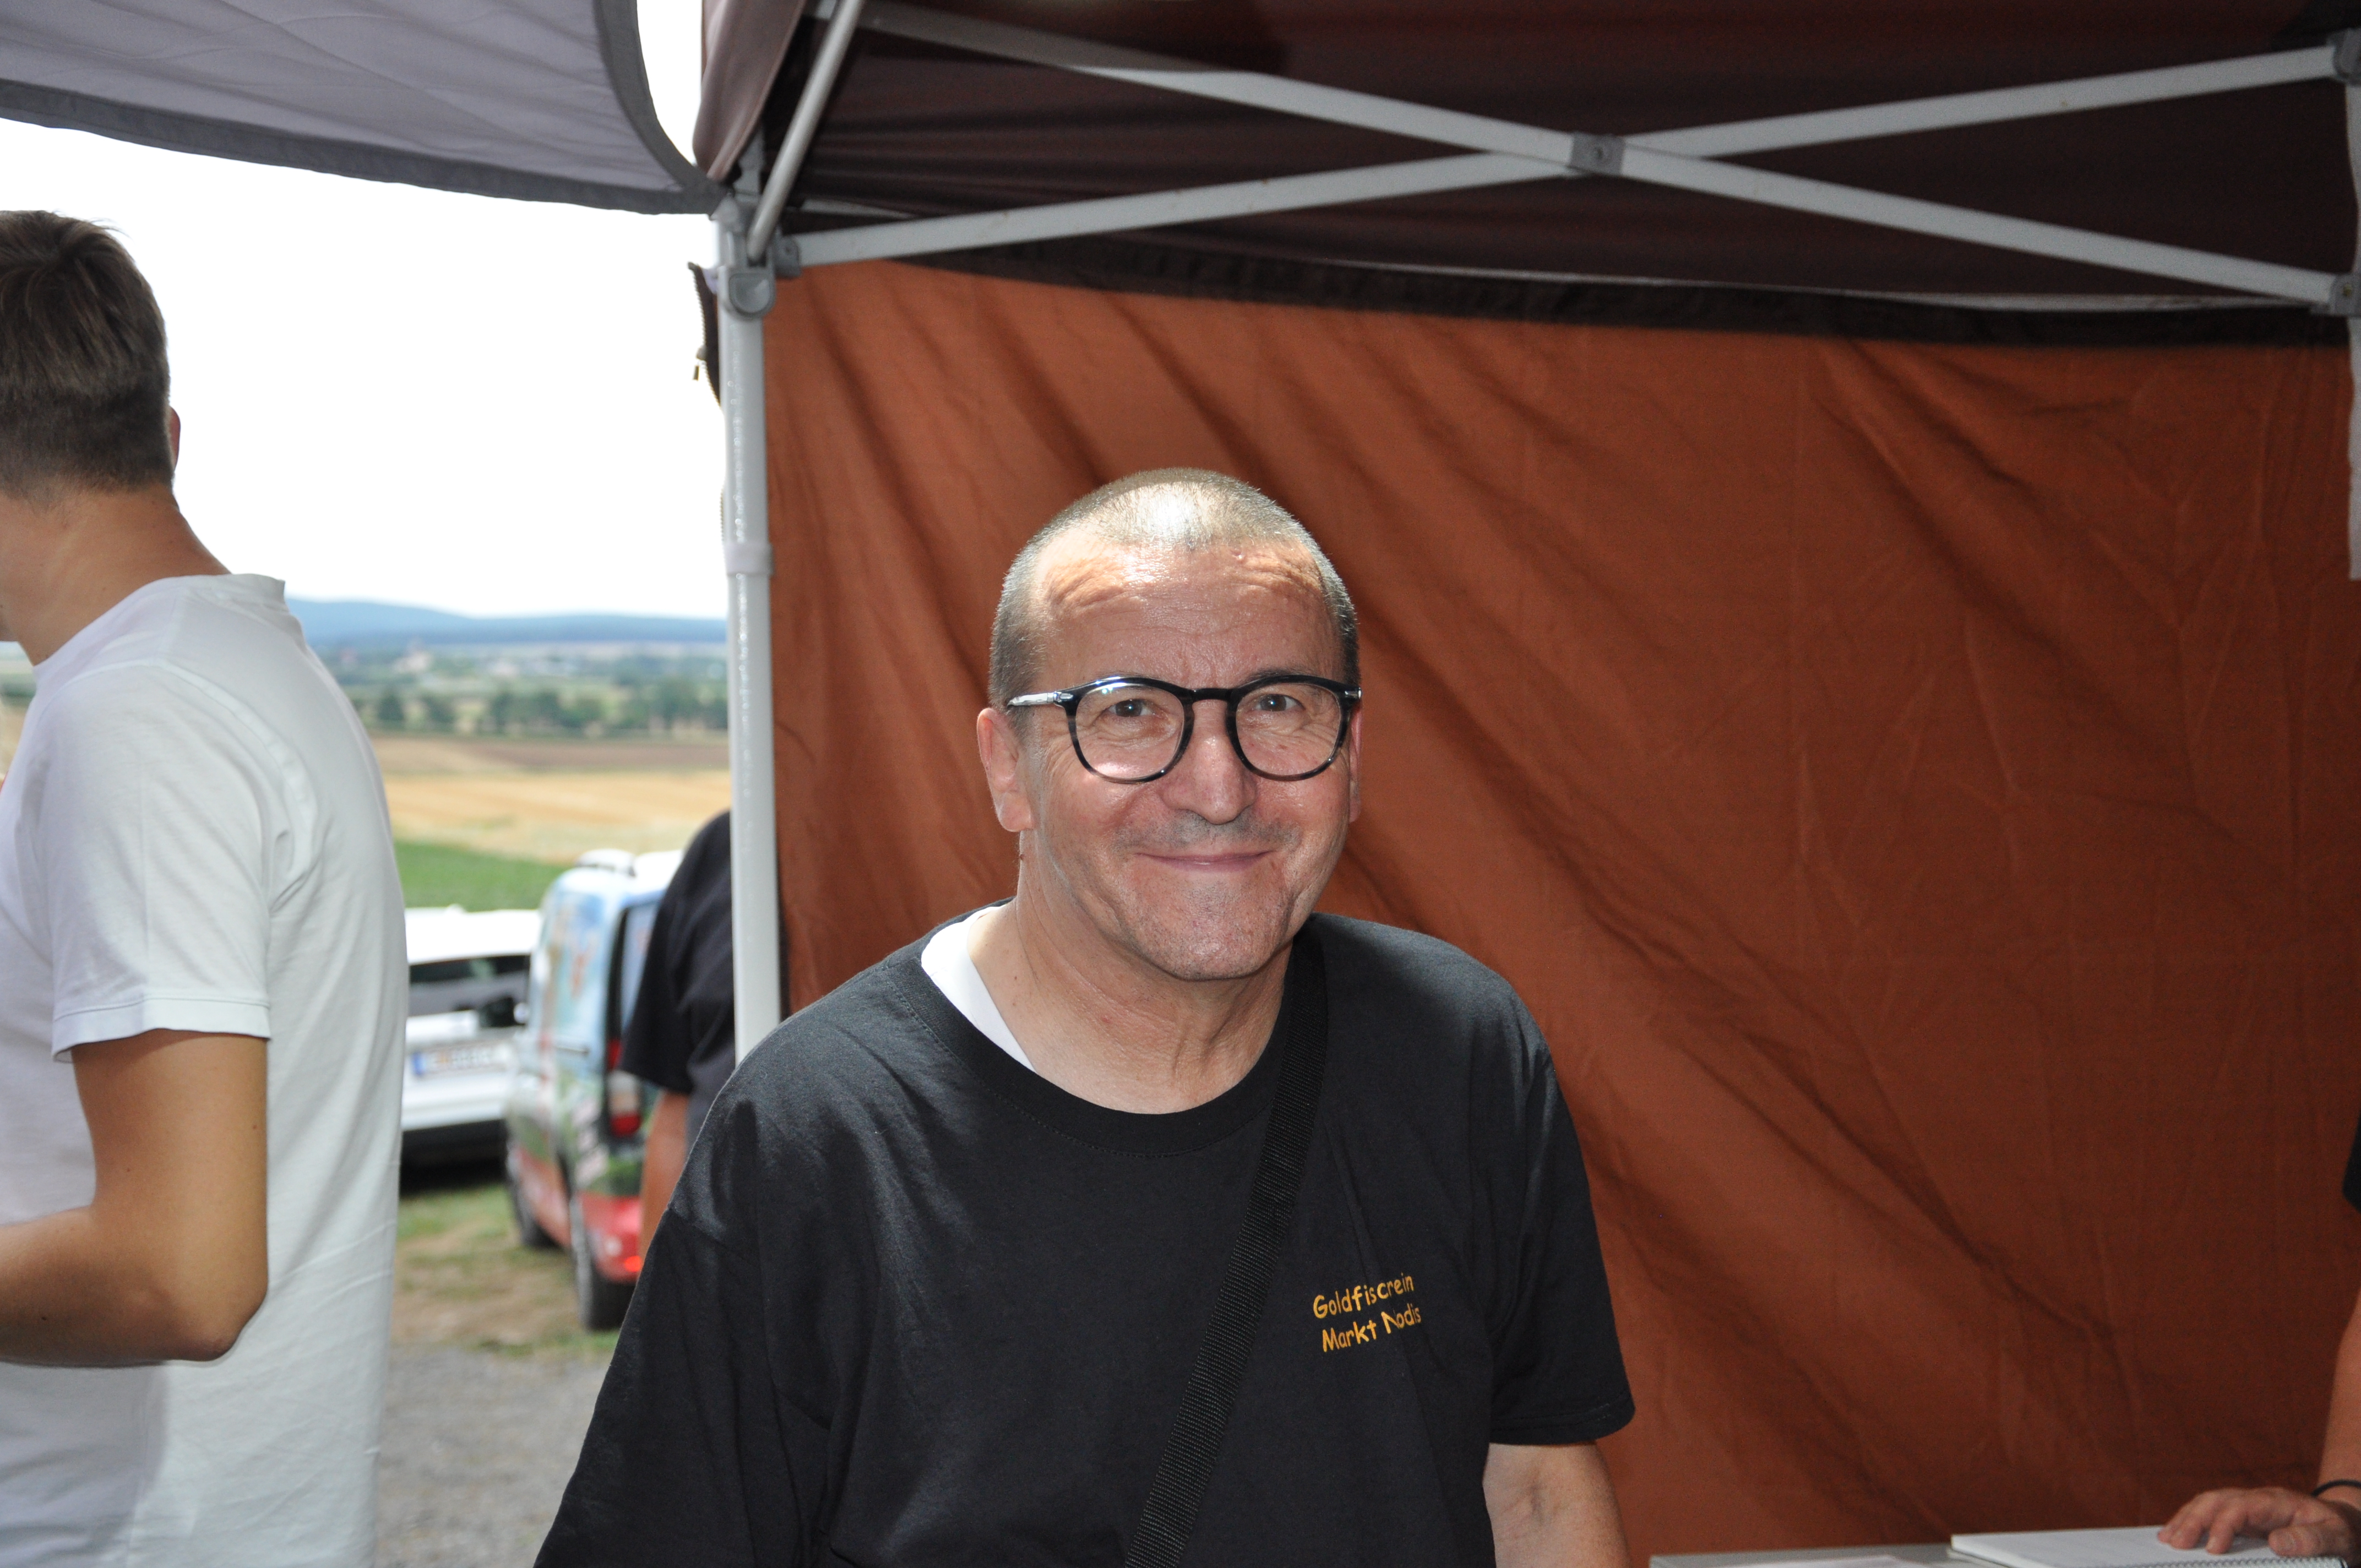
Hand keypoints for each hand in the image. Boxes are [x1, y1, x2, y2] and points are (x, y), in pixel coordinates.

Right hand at [2159, 1487, 2359, 1559]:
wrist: (2341, 1523)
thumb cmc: (2339, 1532)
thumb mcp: (2336, 1537)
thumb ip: (2311, 1539)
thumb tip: (2276, 1542)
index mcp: (2276, 1502)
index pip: (2240, 1507)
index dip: (2223, 1526)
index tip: (2213, 1550)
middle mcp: (2255, 1499)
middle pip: (2216, 1500)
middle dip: (2193, 1520)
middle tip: (2175, 1544)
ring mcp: (2247, 1507)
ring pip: (2207, 1503)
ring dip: (2185, 1519)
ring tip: (2167, 1539)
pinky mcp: (2242, 1518)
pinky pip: (2210, 1513)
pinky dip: (2190, 1521)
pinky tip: (2175, 1533)